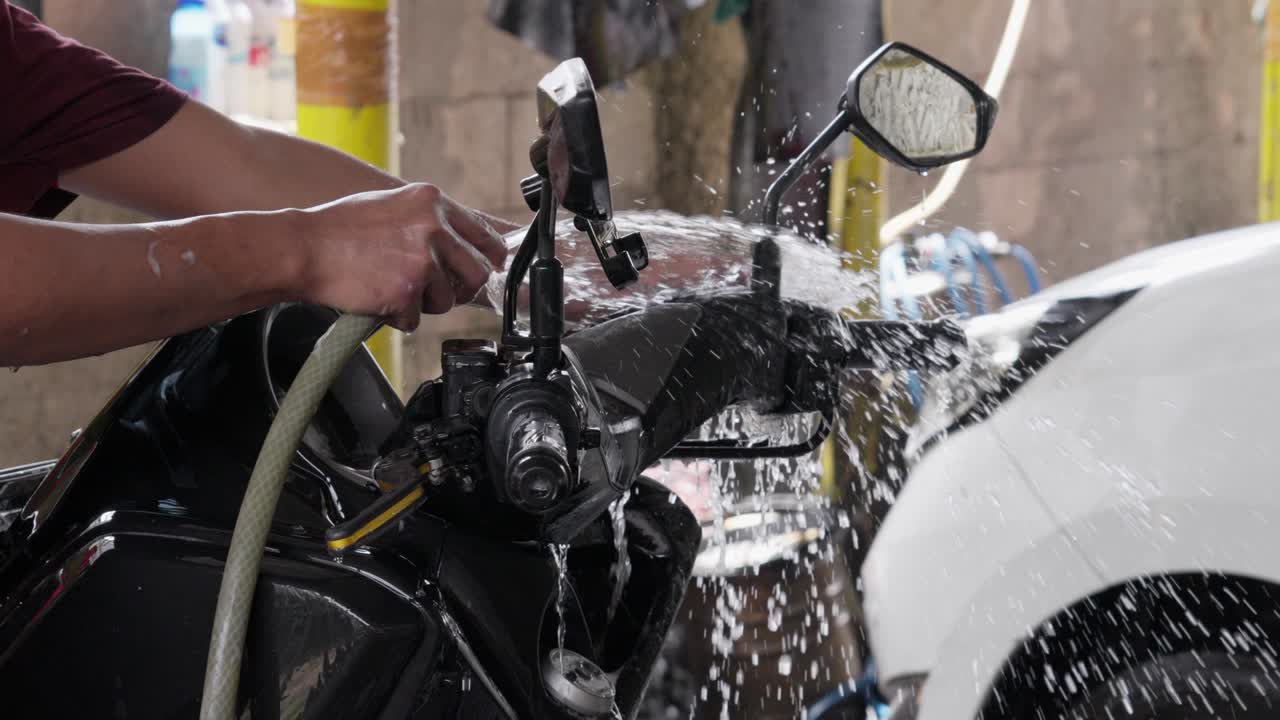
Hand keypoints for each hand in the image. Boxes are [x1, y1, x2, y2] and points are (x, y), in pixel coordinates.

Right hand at [299, 184, 508, 330]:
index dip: (487, 260)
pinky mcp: (406, 291)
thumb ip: (431, 221)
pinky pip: (416, 320)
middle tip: (432, 292)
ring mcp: (421, 259)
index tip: (483, 271)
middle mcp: (433, 227)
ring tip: (392, 289)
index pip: (486, 236)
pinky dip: (397, 319)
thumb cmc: (339, 229)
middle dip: (458, 289)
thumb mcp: (394, 206)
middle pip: (477, 273)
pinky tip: (376, 299)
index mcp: (432, 202)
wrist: (302, 248)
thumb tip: (464, 246)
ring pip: (447, 301)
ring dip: (422, 305)